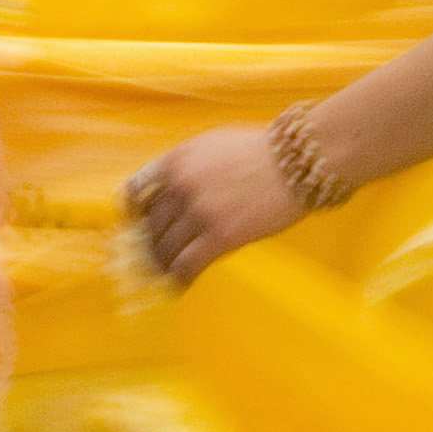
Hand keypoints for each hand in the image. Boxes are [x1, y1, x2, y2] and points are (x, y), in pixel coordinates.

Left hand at [122, 123, 306, 284]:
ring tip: (165, 274)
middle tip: (153, 256)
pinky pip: (187, 265)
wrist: (299, 160)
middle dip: (151, 243)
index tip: (135, 225)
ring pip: (164, 249)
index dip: (133, 212)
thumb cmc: (263, 150)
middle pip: (151, 225)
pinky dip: (178, 280)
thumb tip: (170, 191)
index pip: (137, 190)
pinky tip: (178, 287)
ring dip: (162, 265)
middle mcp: (181, 185)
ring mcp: (200, 212)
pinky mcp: (220, 237)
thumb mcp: (214, 144)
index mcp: (177, 160)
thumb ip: (188, 166)